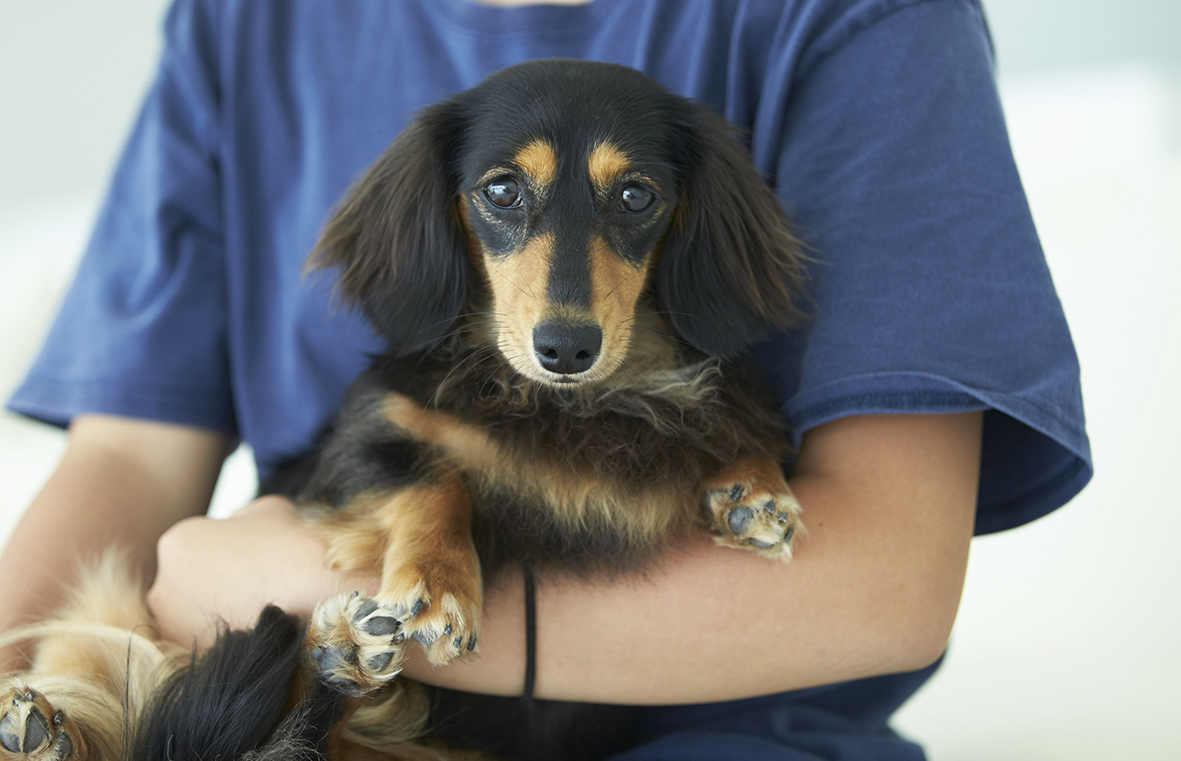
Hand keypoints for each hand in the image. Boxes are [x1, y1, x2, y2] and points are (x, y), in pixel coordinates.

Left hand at [147, 496, 378, 647]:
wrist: (322, 594)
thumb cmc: (295, 544)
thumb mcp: (270, 510)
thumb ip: (243, 517)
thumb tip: (240, 525)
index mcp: (178, 544)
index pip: (195, 550)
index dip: (227, 556)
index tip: (254, 564)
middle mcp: (163, 588)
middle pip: (189, 588)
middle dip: (216, 590)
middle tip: (256, 593)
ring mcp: (176, 630)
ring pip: (197, 622)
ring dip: (222, 618)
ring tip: (262, 616)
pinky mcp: (197, 663)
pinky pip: (213, 651)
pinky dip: (232, 646)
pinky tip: (262, 637)